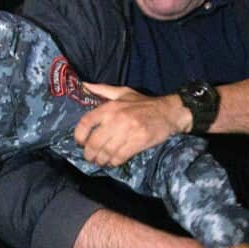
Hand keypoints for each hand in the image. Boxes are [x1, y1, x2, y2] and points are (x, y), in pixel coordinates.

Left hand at [73, 82, 190, 166]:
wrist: (169, 112)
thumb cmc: (144, 103)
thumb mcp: (123, 92)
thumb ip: (102, 89)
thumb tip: (83, 85)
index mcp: (110, 107)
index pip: (86, 122)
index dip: (79, 136)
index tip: (80, 143)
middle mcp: (116, 119)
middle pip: (94, 142)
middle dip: (89, 154)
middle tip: (90, 157)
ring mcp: (128, 131)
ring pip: (106, 152)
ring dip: (101, 160)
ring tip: (100, 161)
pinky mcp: (138, 142)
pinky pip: (119, 156)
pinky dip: (113, 162)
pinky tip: (113, 161)